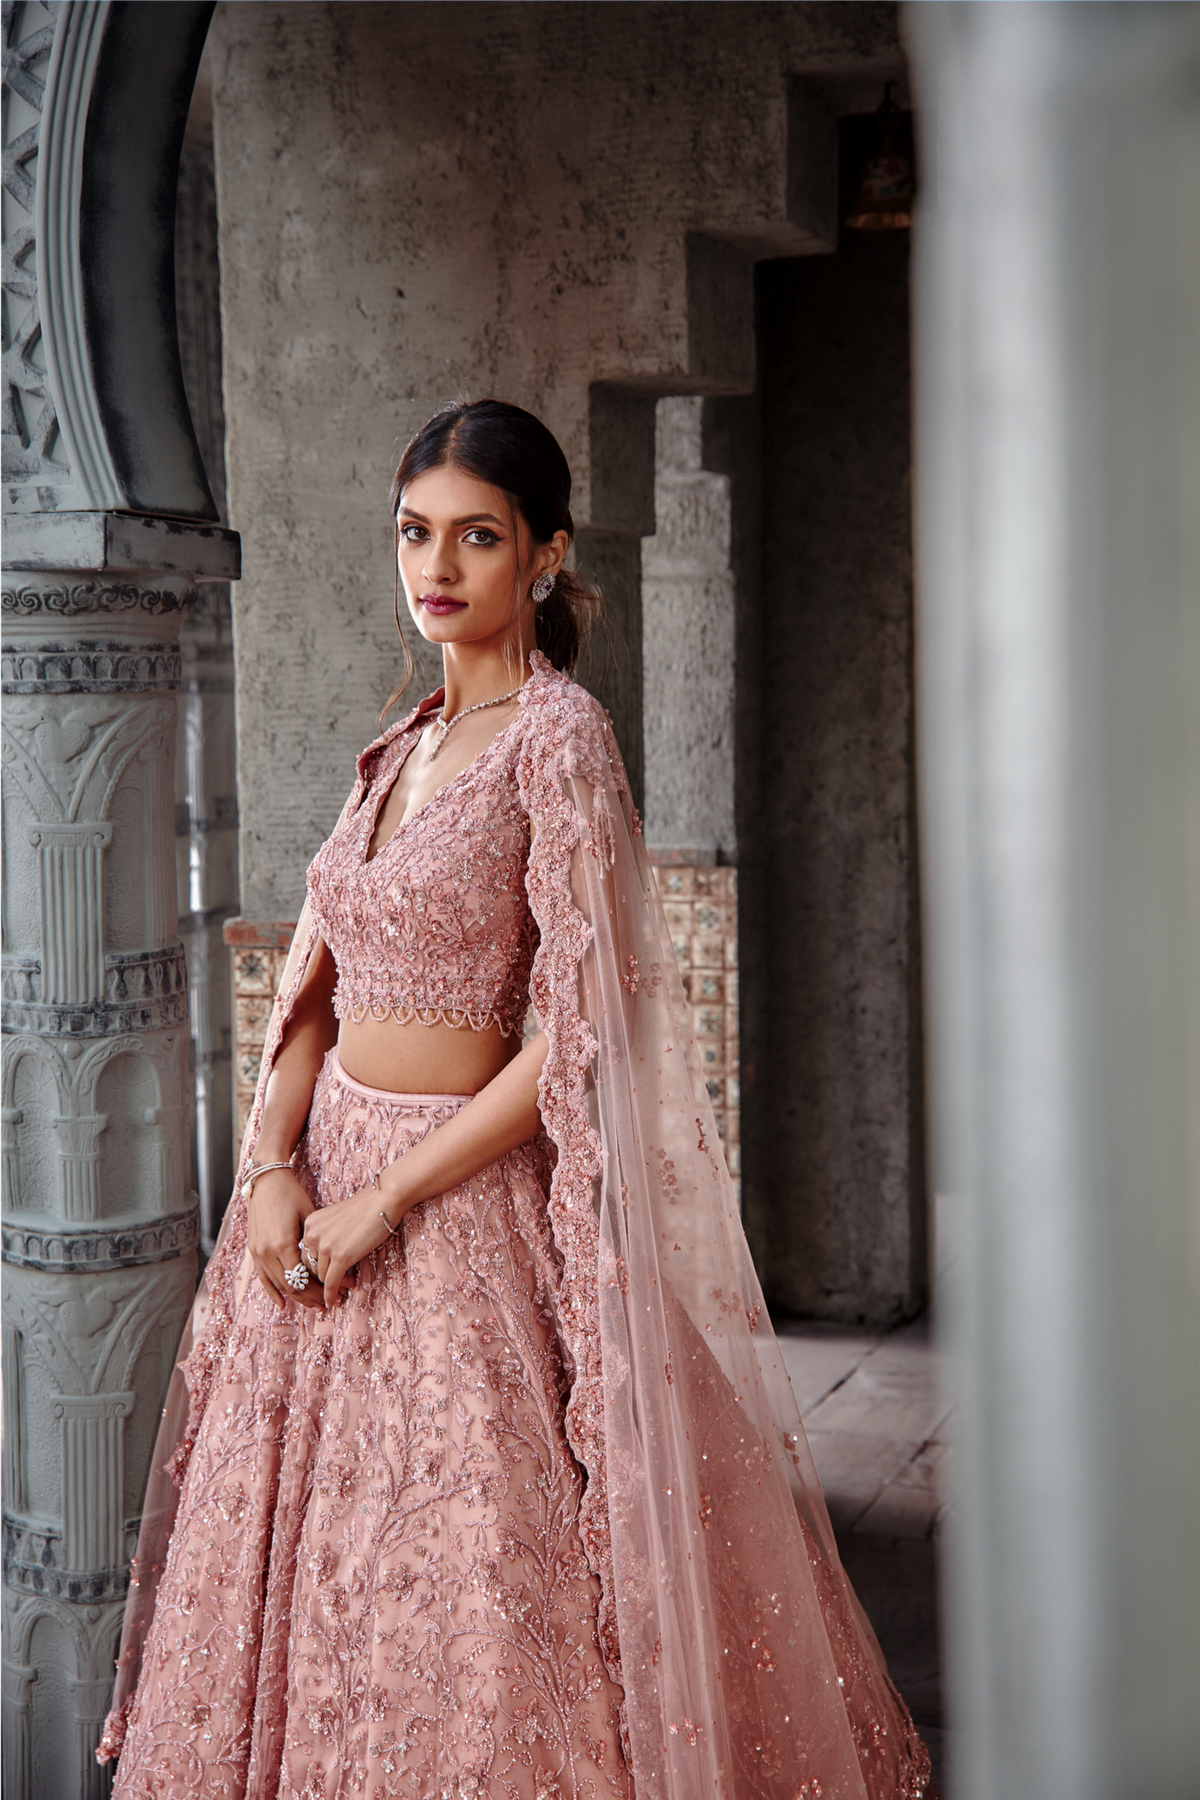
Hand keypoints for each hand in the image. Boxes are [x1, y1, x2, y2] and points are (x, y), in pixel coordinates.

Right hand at [246, 1167, 323, 1309]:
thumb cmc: (291, 1194)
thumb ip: (313, 1243)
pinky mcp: (254, 1251)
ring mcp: (258, 1253)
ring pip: (279, 1286)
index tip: (337, 1292)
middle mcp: (268, 1252)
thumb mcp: (308, 1216)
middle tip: (330, 1302)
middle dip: (312, 1298)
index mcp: (284, 1244)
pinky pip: (263, 1278)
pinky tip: (283, 1305)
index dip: (321, 1290)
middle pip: (292, 1287)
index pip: (304, 1279)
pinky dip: (272, 1293)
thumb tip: (328, 1264)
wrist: (266, 1181)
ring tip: (315, 1304)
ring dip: (297, 1298)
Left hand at [299, 1182, 399, 1308]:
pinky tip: (332, 1302)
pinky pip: (331, 1282)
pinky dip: (330, 1294)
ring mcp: (326, 1246)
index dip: (312, 1269)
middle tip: (328, 1291)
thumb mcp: (335, 1220)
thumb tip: (322, 1263)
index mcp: (310, 1225)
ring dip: (331, 1287)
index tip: (320, 1279)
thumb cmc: (364, 1209)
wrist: (382, 1201)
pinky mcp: (340, 1256)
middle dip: (317, 1282)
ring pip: (321, 1277)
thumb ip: (324, 1237)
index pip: (303, 1255)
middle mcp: (313, 1235)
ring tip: (342, 1291)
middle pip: (308, 1268)